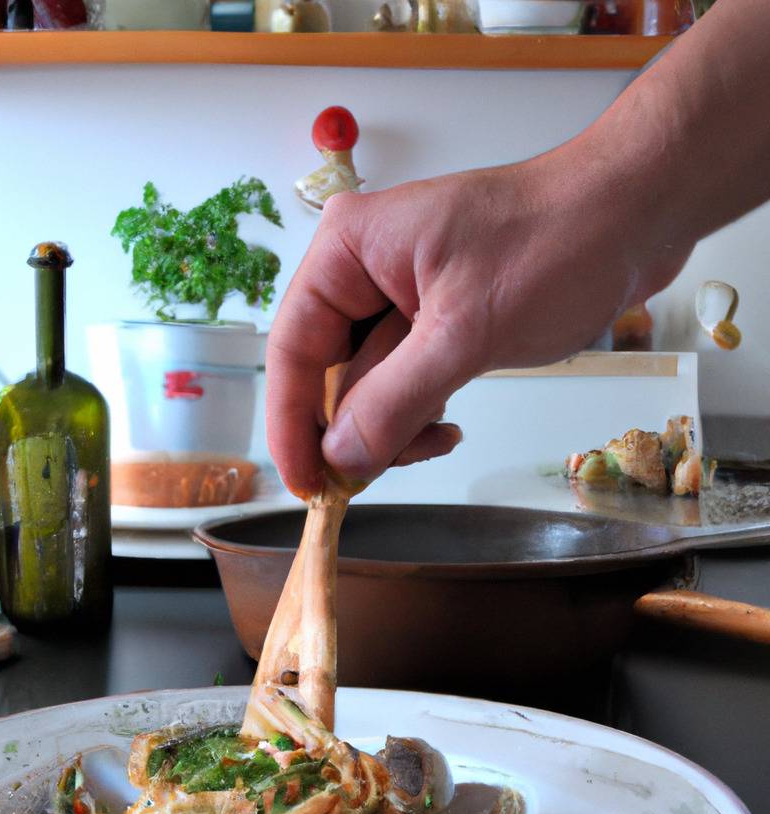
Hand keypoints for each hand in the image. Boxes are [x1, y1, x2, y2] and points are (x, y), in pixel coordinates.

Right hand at [266, 150, 690, 497]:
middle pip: (328, 372)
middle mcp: (363, 270)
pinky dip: (418, 412)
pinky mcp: (433, 318)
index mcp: (349, 250)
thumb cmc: (558, 244)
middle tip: (374, 477)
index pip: (293, 348)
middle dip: (353, 428)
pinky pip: (403, 380)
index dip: (291, 423)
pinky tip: (448, 426)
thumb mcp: (466, 332)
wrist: (636, 215)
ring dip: (393, 425)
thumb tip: (340, 459)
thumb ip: (393, 400)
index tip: (304, 484)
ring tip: (437, 439)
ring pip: (367, 385)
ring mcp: (399, 295)